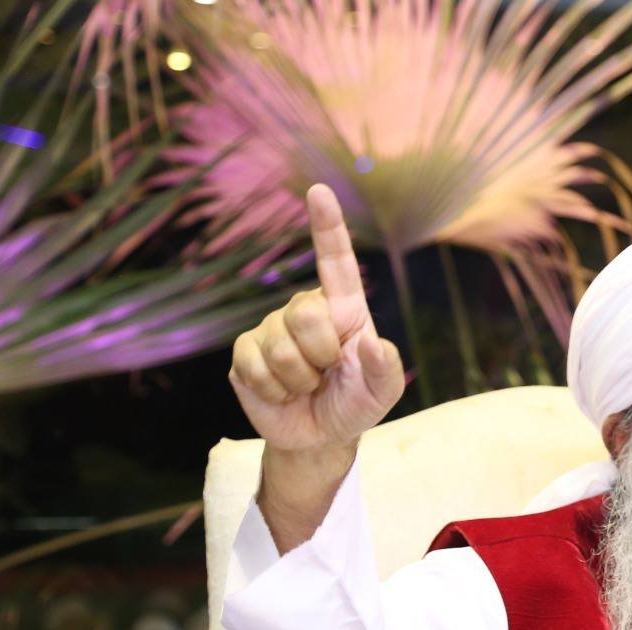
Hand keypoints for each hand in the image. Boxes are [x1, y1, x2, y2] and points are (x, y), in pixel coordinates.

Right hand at [229, 184, 403, 452]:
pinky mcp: (245, 352)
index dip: (327, 225)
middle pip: (306, 315)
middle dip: (321, 356)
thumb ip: (386, 368)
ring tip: (307, 386)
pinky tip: (282, 393)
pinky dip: (275, 390)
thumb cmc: (355, 403)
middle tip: (327, 373)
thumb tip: (371, 343)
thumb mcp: (383, 392)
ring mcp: (271, 328)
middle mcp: (304, 310)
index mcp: (343, 309)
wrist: (319, 437)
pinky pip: (255, 366)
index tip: (319, 190)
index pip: (336, 261)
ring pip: (281, 348)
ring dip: (300, 380)